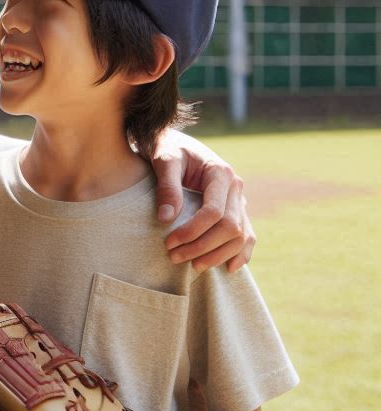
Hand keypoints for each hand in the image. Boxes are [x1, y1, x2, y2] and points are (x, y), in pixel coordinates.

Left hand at [149, 129, 254, 272]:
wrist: (174, 143)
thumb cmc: (167, 148)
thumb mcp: (164, 160)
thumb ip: (167, 186)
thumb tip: (166, 219)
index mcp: (221, 173)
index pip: (214, 212)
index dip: (193, 231)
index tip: (169, 242)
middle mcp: (236, 188)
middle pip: (229, 227)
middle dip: (202, 247)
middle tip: (174, 257)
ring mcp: (239, 200)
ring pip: (240, 236)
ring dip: (219, 255)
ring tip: (193, 266)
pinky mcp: (236, 210)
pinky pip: (247, 235)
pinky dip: (241, 253)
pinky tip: (229, 268)